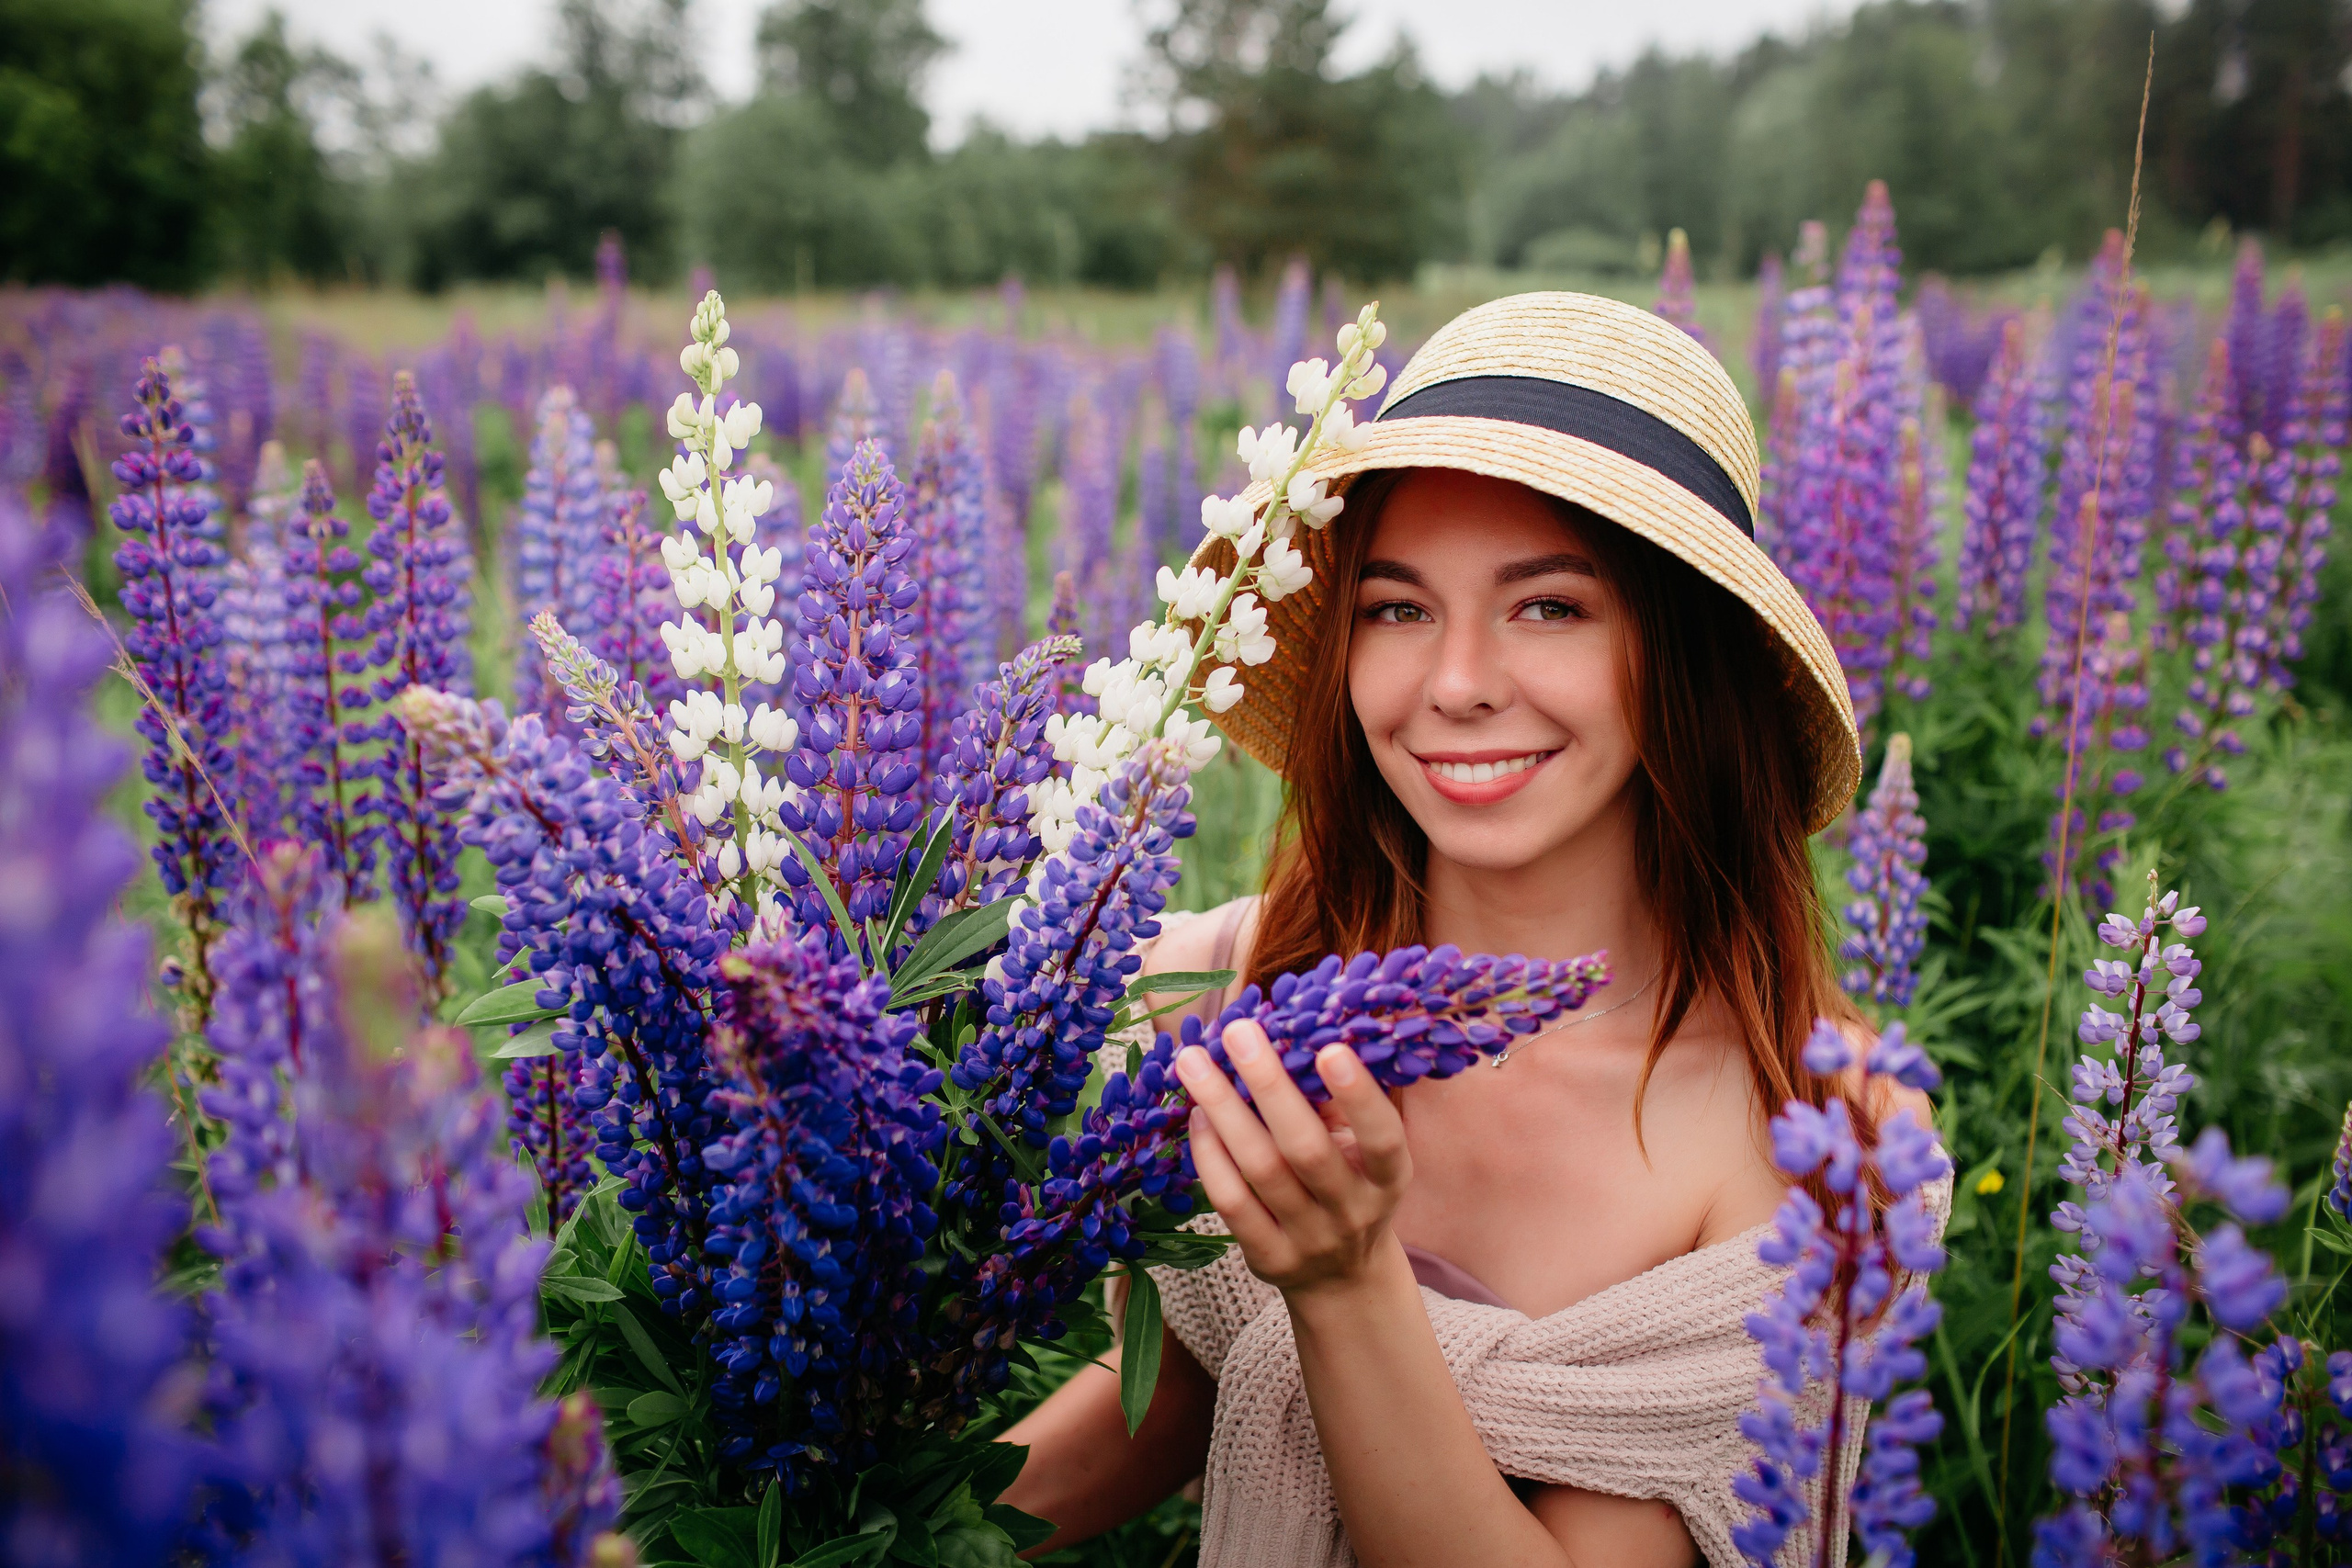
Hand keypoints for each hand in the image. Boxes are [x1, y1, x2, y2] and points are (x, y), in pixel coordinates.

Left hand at [1174, 1022, 1413, 1299]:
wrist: (1342, 1276)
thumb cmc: (1349, 1185)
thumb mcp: (1362, 1151)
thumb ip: (1337, 1104)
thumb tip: (1293, 1034)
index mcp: (1388, 1178)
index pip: (1382, 1139)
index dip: (1359, 1096)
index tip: (1330, 1048)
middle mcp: (1353, 1210)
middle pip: (1306, 1149)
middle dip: (1269, 1085)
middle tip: (1237, 1031)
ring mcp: (1310, 1239)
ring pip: (1261, 1171)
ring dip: (1224, 1110)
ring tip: (1195, 1064)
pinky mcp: (1269, 1258)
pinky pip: (1232, 1201)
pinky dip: (1210, 1155)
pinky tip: (1197, 1116)